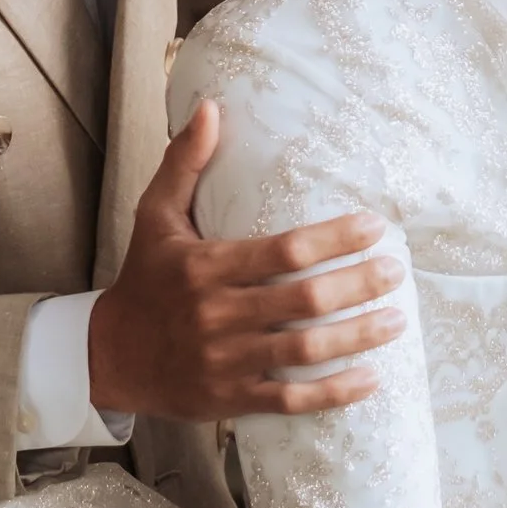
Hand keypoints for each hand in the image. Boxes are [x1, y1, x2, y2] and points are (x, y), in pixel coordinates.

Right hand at [86, 100, 404, 423]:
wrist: (110, 355)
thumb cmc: (144, 278)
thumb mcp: (155, 215)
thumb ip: (185, 162)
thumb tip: (210, 108)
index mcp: (206, 265)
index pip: (284, 250)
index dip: (334, 238)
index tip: (374, 227)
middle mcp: (217, 313)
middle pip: (303, 299)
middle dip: (358, 285)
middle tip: (396, 271)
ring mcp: (226, 360)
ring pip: (304, 349)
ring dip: (357, 336)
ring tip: (395, 319)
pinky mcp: (231, 398)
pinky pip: (290, 399)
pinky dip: (333, 392)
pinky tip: (370, 379)